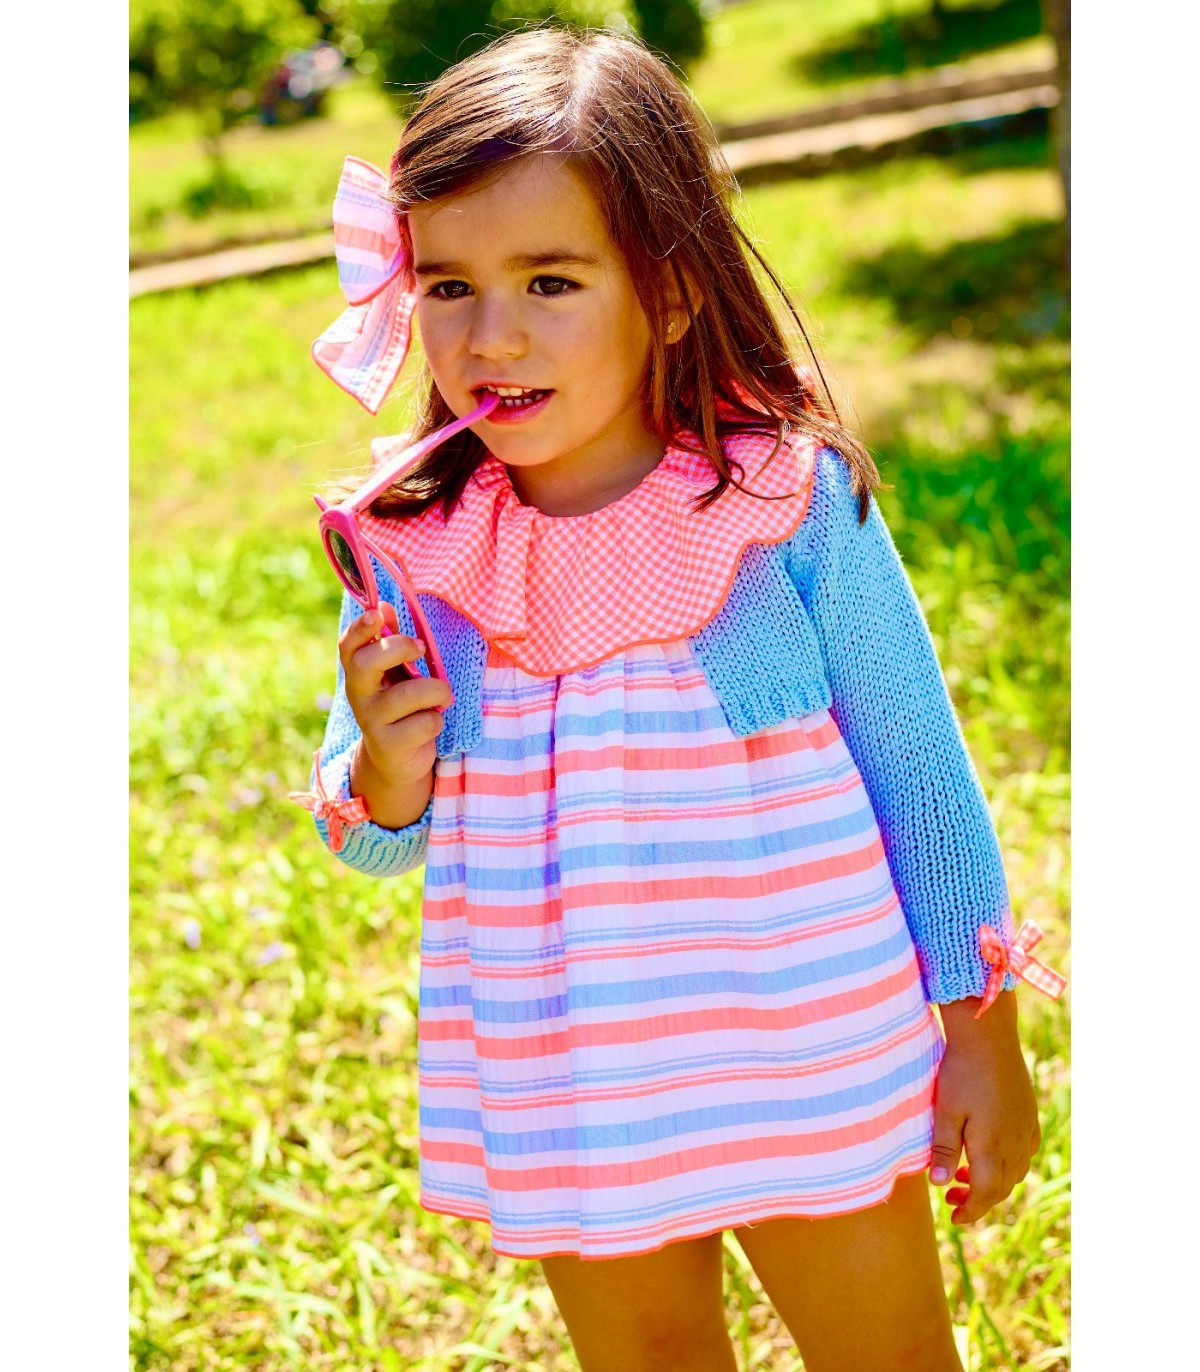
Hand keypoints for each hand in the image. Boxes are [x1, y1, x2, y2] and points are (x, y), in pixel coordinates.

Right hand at [339, 603, 453, 793]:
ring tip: (441, 696)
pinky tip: (429, 724)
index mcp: (358, 672)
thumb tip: (384, 605)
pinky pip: (426, 722)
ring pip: (411, 693)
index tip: (379, 614)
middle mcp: (358, 695)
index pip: (348, 646)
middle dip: (399, 648)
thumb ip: (390, 640)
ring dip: (437, 690)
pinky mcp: (390, 745)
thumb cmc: (400, 705)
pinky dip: (437, 720)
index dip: (361, 628)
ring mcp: (371, 721)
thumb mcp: (395, 672)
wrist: (396, 759)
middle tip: (421, 648)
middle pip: (367, 663)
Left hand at [928, 992, 1040, 1224]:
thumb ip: (943, 1149)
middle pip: (1002, 1186)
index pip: (987, 1193)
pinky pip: (1025, 1150)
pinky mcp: (1029, 1114)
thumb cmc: (961, 1071)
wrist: (988, 1036)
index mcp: (993, 1145)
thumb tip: (939, 1185)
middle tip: (952, 1199)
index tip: (954, 1218)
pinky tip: (991, 1153)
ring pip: (1016, 1170)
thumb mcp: (945, 1110)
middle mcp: (1016, 1142)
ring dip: (994, 1182)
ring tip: (965, 1178)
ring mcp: (1026, 1127)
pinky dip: (1009, 1162)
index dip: (971, 1210)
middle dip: (979, 1199)